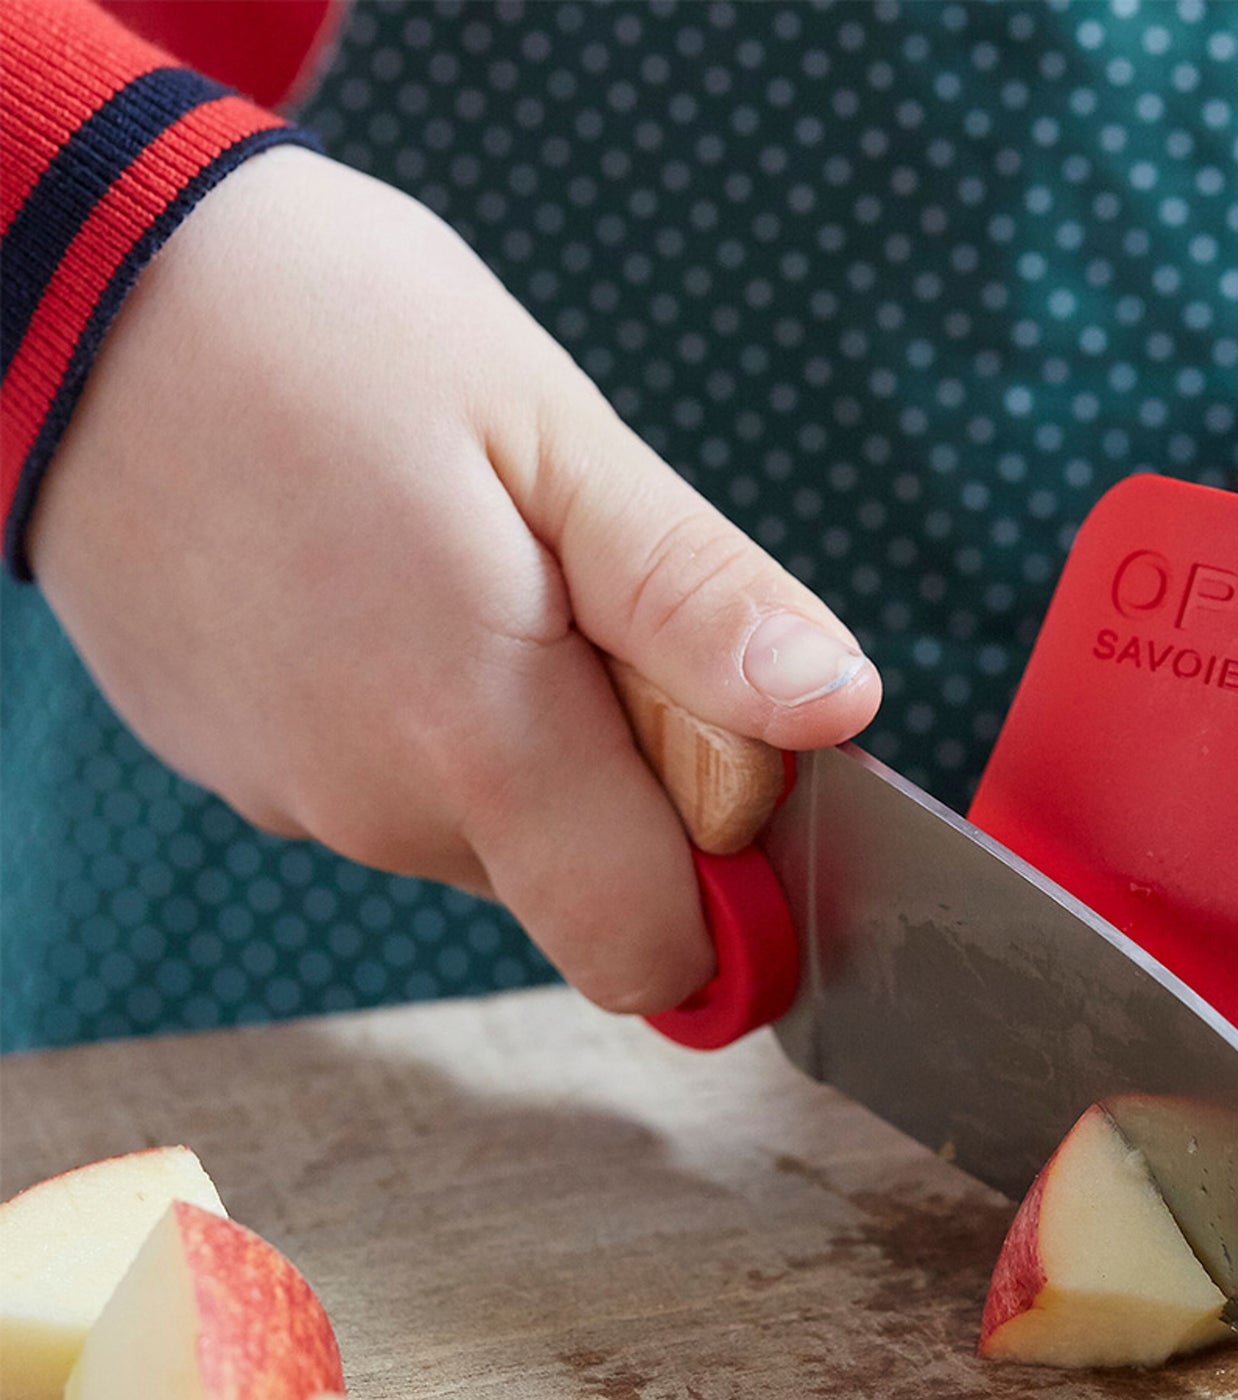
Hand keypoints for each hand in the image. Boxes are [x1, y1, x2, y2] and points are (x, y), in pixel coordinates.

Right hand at [28, 148, 879, 1014]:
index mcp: (476, 740)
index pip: (651, 951)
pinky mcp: (242, 768)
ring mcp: (294, 797)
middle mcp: (377, 807)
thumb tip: (834, 712)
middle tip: (578, 603)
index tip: (728, 763)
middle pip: (580, 888)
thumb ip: (698, 602)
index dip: (725, 889)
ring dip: (527, 739)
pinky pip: (393, 788)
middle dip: (629, 780)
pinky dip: (428, 718)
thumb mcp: (555, 438)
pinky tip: (383, 587)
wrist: (62, 282)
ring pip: (488, 835)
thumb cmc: (321, 331)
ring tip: (465, 570)